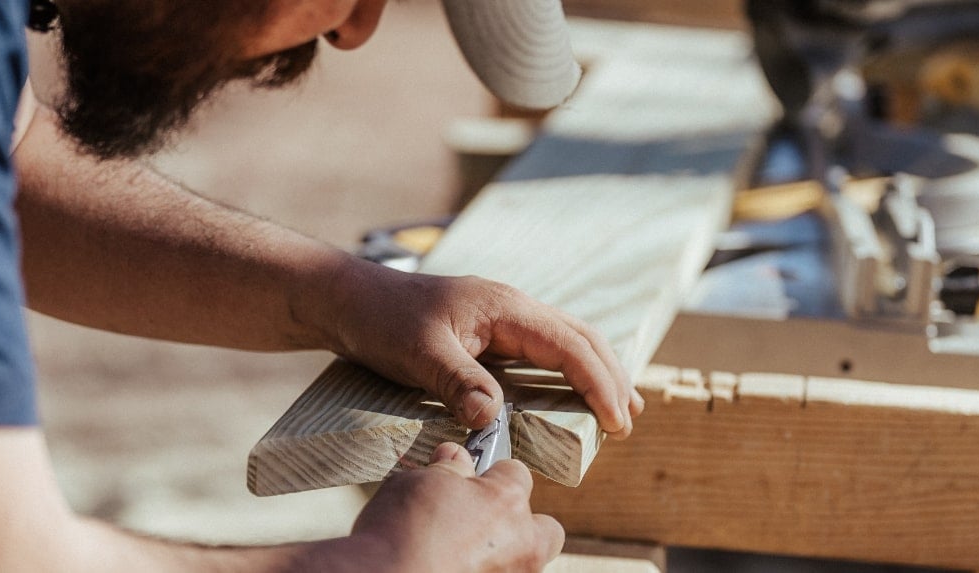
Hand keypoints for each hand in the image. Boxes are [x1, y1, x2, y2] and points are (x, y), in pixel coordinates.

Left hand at [325, 259, 644, 435]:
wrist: (350, 300)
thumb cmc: (382, 320)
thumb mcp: (417, 354)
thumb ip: (457, 382)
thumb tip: (492, 419)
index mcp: (505, 307)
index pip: (569, 344)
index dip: (598, 383)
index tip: (617, 420)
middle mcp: (512, 308)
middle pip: (580, 338)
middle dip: (611, 377)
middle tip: (629, 422)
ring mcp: (503, 319)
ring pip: (567, 341)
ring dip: (596, 372)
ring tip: (621, 409)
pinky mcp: (491, 333)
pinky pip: (543, 350)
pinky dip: (568, 371)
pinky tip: (572, 393)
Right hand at [349, 442, 563, 571]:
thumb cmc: (398, 533)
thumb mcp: (417, 483)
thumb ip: (447, 470)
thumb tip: (455, 457)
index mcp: (507, 501)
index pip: (516, 473)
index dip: (491, 475)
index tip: (470, 480)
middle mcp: (521, 543)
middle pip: (543, 528)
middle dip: (521, 524)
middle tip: (481, 524)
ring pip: (524, 563)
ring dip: (501, 556)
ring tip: (458, 554)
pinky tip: (451, 568)